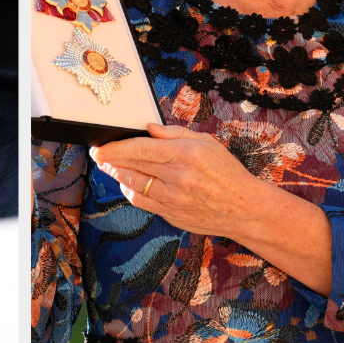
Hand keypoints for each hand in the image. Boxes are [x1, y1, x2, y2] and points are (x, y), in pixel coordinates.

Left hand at [90, 123, 260, 238]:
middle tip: (99, 155)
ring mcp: (173, 198)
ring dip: (117, 175)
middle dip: (111, 160)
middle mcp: (177, 177)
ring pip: (133, 185)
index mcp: (186, 154)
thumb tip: (149, 128)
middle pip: (133, 166)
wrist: (244, 208)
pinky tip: (127, 184)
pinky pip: (142, 202)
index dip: (116, 148)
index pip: (141, 148)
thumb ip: (176, 133)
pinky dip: (130, 191)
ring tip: (109, 167)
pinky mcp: (171, 214)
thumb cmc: (227, 173)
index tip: (101, 147)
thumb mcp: (208, 143)